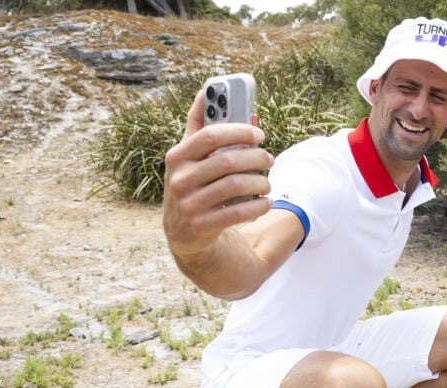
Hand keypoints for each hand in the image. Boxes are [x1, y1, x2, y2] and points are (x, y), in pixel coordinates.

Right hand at [163, 90, 274, 260]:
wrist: (183, 233)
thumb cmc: (193, 185)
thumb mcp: (190, 159)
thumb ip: (202, 129)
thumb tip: (215, 96)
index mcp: (177, 156)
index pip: (209, 135)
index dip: (238, 131)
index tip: (259, 133)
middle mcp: (179, 179)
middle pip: (227, 161)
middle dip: (256, 158)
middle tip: (269, 158)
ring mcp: (188, 204)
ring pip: (235, 186)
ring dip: (260, 182)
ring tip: (267, 183)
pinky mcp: (201, 226)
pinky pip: (238, 212)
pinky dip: (258, 205)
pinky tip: (265, 202)